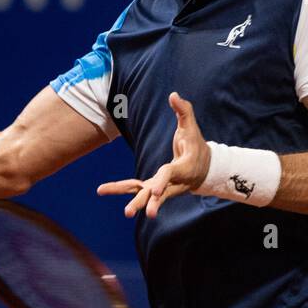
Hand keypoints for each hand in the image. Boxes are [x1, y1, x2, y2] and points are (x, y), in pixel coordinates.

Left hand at [97, 92, 211, 218]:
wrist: (205, 168)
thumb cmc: (196, 145)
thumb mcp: (192, 127)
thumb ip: (184, 111)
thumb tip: (173, 94)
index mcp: (183, 169)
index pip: (169, 175)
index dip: (161, 182)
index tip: (154, 193)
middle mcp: (172, 183)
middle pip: (156, 194)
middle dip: (146, 203)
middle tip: (130, 213)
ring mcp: (163, 188)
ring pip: (145, 195)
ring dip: (133, 202)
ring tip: (122, 213)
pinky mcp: (154, 188)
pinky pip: (137, 190)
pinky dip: (121, 189)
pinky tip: (103, 190)